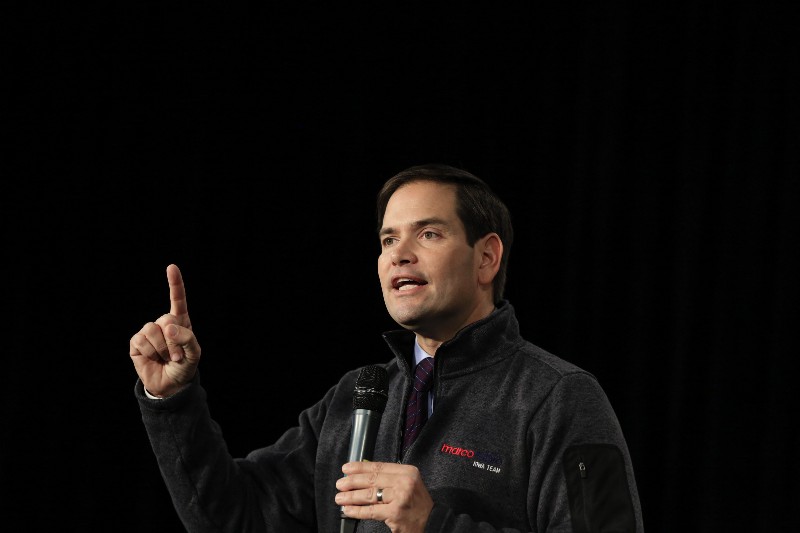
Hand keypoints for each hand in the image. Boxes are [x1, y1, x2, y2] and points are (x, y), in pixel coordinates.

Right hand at [129, 264, 200, 396]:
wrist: (171, 385)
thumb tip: (168, 327)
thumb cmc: (185, 366)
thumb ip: (187, 338)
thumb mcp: (194, 353)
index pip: (177, 300)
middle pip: (166, 319)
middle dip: (173, 340)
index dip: (175, 284)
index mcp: (181, 322)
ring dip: (161, 348)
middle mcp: (163, 323)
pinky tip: (153, 358)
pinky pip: (140, 340)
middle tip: (177, 355)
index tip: (171, 268)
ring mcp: (149, 332)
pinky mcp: (136, 342)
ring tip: (166, 357)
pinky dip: (150, 352)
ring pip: (152, 329)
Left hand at [335, 461, 432, 532]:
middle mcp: (404, 482)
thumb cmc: (416, 502)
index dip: (360, 467)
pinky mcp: (395, 513)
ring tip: (339, 497)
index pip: (379, 466)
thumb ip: (388, 477)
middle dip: (352, 481)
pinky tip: (348, 510)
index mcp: (407, 471)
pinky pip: (371, 511)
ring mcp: (400, 498)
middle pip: (372, 479)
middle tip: (340, 484)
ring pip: (370, 495)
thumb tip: (362, 472)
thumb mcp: (407, 483)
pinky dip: (357, 511)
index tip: (346, 468)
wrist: (432, 521)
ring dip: (351, 496)